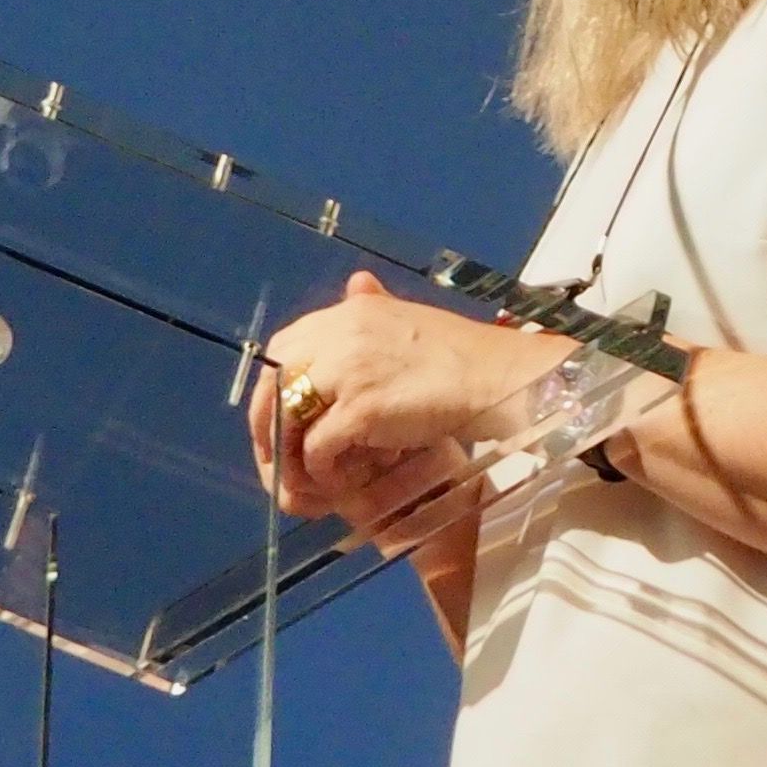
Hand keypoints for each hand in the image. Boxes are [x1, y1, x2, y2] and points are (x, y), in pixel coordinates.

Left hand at [247, 271, 569, 518]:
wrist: (499, 377)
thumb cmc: (463, 354)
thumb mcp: (408, 318)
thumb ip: (374, 306)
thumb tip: (356, 282)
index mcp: (348, 312)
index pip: (283, 348)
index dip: (275, 388)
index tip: (282, 419)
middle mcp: (338, 334)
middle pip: (273, 382)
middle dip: (268, 424)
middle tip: (280, 458)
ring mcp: (346, 371)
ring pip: (288, 418)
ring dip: (291, 455)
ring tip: (309, 477)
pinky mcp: (359, 410)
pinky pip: (317, 448)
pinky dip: (321, 472)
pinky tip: (339, 483)